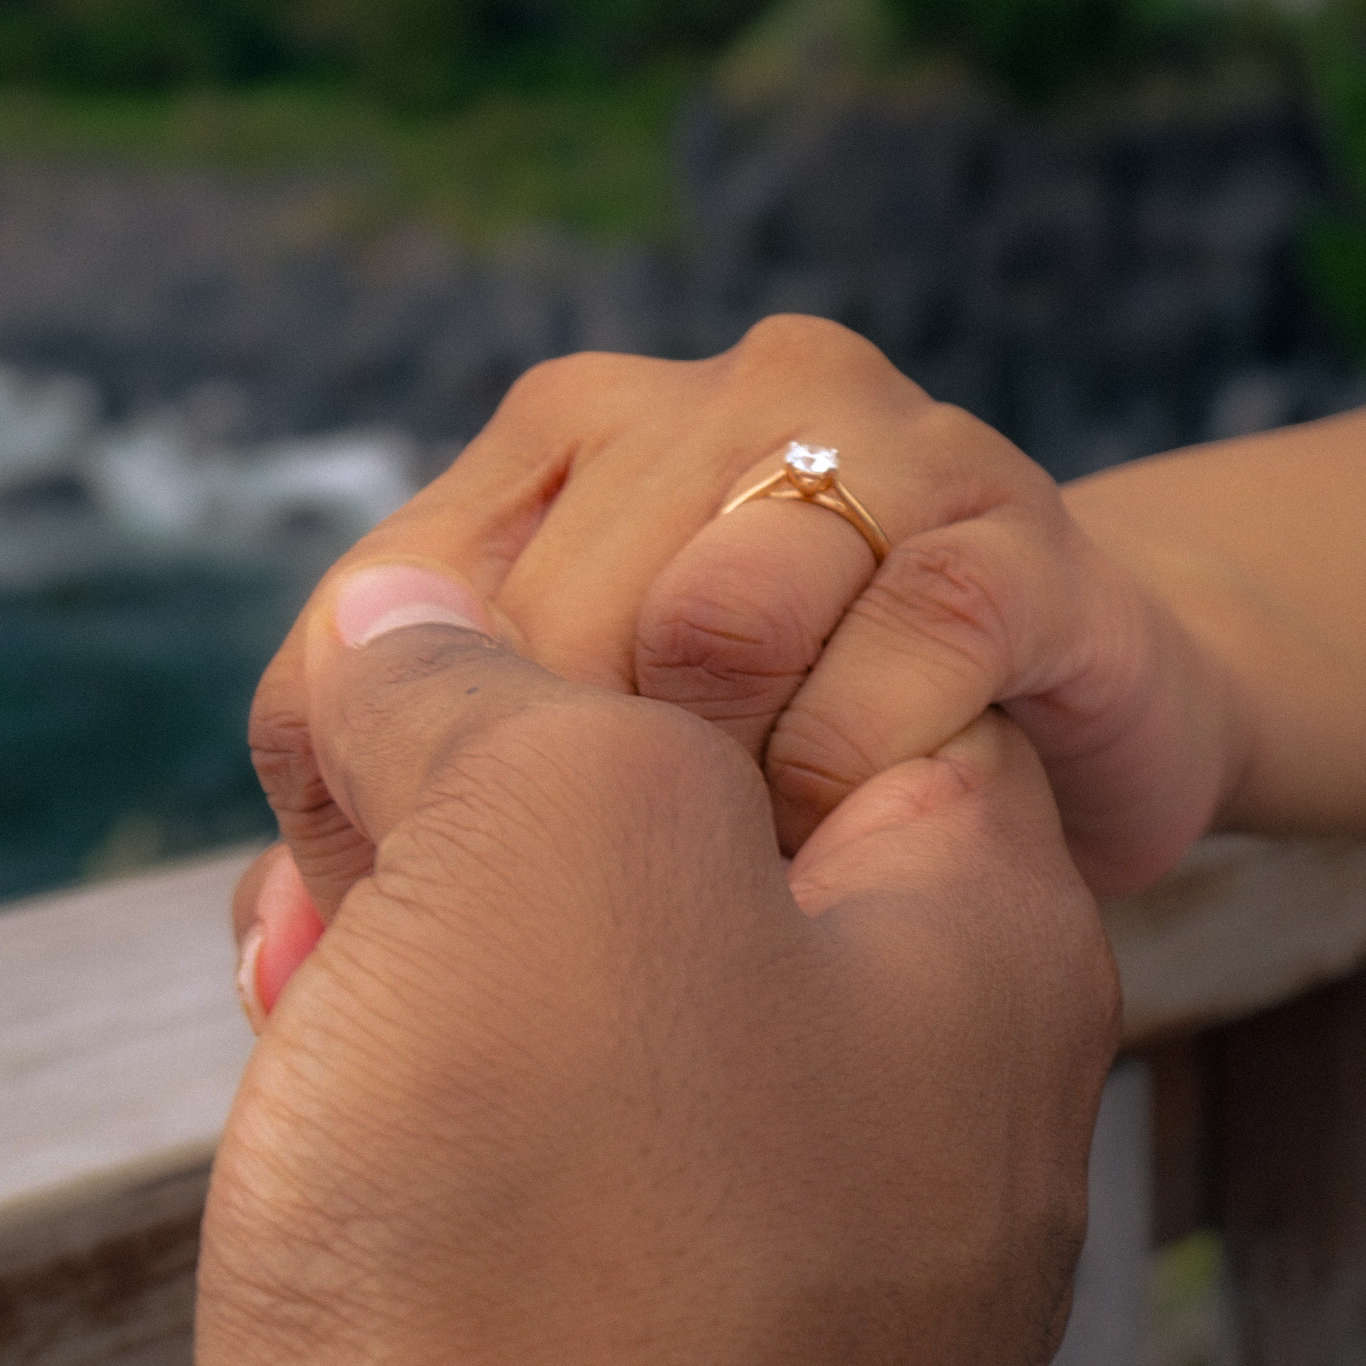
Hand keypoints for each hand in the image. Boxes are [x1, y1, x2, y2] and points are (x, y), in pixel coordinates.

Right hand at [91, 566, 1120, 1365]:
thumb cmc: (564, 1256)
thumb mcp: (557, 833)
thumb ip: (500, 679)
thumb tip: (413, 627)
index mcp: (991, 948)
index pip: (875, 667)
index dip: (667, 612)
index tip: (507, 645)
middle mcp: (936, 1117)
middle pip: (712, 843)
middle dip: (505, 805)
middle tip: (359, 819)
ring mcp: (804, 1285)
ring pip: (602, 1017)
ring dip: (434, 960)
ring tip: (308, 965)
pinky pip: (540, 1190)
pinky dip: (418, 1124)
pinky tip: (311, 1107)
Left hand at [248, 321, 1243, 922]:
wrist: (1088, 707)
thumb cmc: (804, 761)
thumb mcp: (591, 796)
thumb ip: (421, 855)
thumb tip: (277, 974)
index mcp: (569, 427)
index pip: (382, 606)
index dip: (366, 804)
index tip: (408, 958)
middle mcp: (715, 391)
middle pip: (545, 619)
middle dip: (551, 820)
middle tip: (605, 954)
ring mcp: (881, 438)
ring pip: (719, 613)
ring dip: (722, 792)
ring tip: (749, 884)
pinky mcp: (1021, 526)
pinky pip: (909, 642)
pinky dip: (872, 768)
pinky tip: (879, 836)